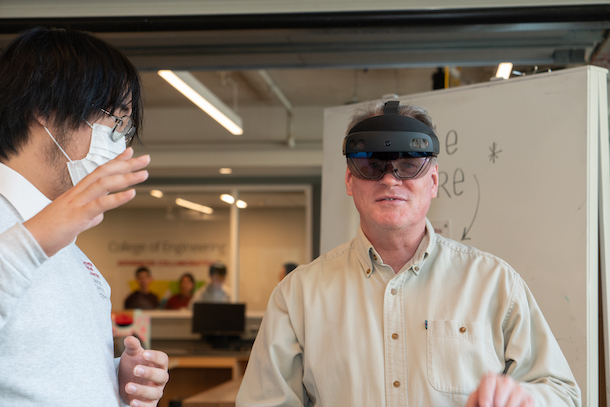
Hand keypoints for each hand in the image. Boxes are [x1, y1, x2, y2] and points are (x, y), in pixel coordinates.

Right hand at [24, 148, 149, 256]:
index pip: (99, 171)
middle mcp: (78, 193)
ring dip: (126, 178)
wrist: (31, 241)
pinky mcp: (78, 215)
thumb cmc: (51, 231)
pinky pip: (100, 204)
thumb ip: (89, 215)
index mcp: (77, 192)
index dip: (116, 161)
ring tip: (143, 174)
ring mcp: (78, 202)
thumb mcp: (75, 221)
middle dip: (127, 164)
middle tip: (145, 159)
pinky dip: (118, 198)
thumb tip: (100, 215)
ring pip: (104, 184)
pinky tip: (131, 193)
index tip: (130, 152)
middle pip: (105, 172)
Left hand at [118, 336, 168, 406]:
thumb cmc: (133, 365)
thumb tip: (129, 338)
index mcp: (159, 364)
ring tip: (128, 386)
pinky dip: (141, 405)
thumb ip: (132, 347)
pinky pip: (149, 406)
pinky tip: (132, 402)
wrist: (126, 381)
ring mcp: (156, 392)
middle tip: (135, 369)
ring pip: (155, 393)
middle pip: (162, 376)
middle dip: (149, 373)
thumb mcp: (132, 355)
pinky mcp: (149, 404)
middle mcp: (160, 379)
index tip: (144, 354)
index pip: (163, 359)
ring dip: (142, 390)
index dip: (155, 357)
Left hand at [465, 373, 533, 406]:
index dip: (485, 397)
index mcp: (491, 378)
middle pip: (499, 399)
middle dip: (495, 406)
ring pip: (510, 405)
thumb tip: (484, 404)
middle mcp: (506, 380)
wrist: (502, 403)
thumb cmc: (487, 402)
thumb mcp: (477, 399)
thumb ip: (474, 398)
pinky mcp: (529, 398)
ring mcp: (519, 389)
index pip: (488, 382)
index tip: (485, 405)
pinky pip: (524, 406)